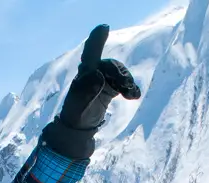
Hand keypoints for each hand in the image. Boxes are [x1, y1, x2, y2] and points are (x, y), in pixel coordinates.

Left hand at [41, 24, 141, 158]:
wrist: (79, 128)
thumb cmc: (75, 116)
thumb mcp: (78, 105)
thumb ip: (87, 91)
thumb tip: (98, 74)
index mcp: (83, 75)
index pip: (90, 53)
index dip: (97, 39)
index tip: (104, 28)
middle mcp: (93, 74)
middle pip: (110, 64)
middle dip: (120, 73)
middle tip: (126, 87)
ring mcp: (102, 80)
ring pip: (119, 72)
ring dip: (127, 80)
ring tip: (131, 94)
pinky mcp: (110, 88)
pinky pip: (123, 82)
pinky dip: (130, 87)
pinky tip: (134, 96)